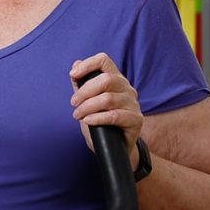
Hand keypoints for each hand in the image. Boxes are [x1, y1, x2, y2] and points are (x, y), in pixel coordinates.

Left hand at [69, 53, 142, 170]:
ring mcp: (134, 104)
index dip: (87, 64)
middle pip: (106, 80)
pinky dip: (97, 118)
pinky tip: (88, 121)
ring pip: (108, 99)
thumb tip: (75, 64)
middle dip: (85, 91)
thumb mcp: (88, 101)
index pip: (104, 61)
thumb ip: (82, 84)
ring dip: (87, 107)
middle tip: (73, 103)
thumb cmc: (101, 122)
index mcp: (116, 80)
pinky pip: (115, 116)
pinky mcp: (136, 120)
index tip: (73, 75)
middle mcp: (127, 89)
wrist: (115, 147)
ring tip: (78, 115)